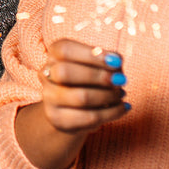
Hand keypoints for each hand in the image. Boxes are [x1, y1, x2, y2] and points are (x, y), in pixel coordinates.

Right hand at [12, 39, 127, 168]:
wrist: (72, 110)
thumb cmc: (88, 80)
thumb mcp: (96, 65)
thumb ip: (106, 60)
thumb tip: (116, 60)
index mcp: (53, 54)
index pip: (65, 50)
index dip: (91, 55)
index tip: (117, 61)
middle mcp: (46, 74)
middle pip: (65, 72)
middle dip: (98, 76)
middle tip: (121, 80)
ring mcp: (49, 98)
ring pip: (80, 97)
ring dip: (108, 96)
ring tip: (121, 94)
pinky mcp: (58, 119)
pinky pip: (89, 117)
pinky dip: (111, 112)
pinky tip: (122, 107)